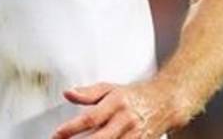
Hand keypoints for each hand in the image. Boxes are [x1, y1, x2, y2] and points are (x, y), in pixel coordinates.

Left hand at [52, 81, 173, 138]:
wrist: (165, 103)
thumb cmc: (134, 96)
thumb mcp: (110, 88)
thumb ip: (88, 93)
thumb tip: (68, 93)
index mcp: (117, 103)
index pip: (90, 118)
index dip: (72, 128)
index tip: (57, 135)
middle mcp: (126, 121)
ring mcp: (135, 136)